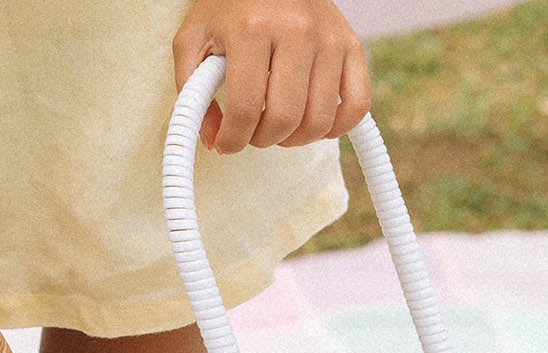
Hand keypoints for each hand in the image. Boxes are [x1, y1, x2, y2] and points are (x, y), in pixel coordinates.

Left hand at [173, 0, 369, 153]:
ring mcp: (328, 38)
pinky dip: (336, 128)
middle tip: (251, 131)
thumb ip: (190, 90)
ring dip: (294, 139)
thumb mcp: (195, 37)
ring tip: (277, 126)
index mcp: (252, 28)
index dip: (231, 140)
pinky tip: (313, 122)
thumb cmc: (231, 7)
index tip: (225, 143)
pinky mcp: (351, 45)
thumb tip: (212, 139)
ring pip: (318, 122)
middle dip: (262, 140)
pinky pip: (356, 107)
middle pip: (284, 120)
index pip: (245, 109)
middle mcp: (296, 30)